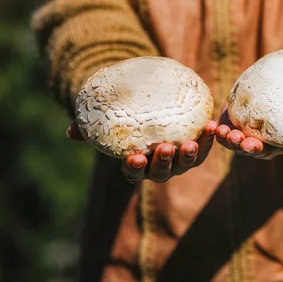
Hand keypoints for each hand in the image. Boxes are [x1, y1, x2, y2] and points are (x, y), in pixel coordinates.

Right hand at [66, 120, 217, 182]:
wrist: (147, 109)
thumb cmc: (122, 118)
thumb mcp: (105, 122)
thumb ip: (88, 128)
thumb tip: (70, 131)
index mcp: (135, 165)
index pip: (133, 172)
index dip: (134, 168)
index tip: (134, 158)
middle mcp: (158, 168)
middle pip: (161, 172)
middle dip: (164, 162)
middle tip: (164, 148)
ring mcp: (178, 161)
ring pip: (185, 164)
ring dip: (189, 155)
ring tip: (191, 142)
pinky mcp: (195, 150)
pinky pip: (203, 149)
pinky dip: (208, 140)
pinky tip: (212, 126)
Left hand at [215, 106, 282, 164]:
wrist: (262, 86)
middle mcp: (268, 145)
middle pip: (262, 153)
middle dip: (254, 149)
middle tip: (250, 144)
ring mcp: (248, 140)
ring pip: (240, 147)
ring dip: (233, 142)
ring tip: (228, 134)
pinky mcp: (231, 131)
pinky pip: (224, 136)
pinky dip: (219, 133)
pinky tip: (214, 126)